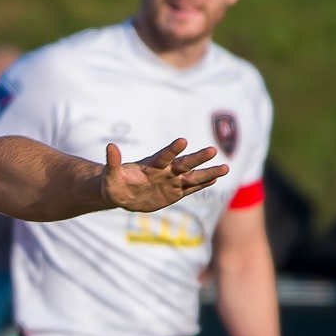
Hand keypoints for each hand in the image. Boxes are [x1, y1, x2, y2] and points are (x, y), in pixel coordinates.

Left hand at [103, 138, 226, 212]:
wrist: (121, 194)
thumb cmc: (114, 184)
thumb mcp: (110, 176)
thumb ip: (113, 162)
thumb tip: (110, 146)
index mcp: (151, 165)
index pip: (164, 156)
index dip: (173, 149)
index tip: (183, 141)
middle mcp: (165, 171)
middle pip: (183, 164)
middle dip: (197, 158)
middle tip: (213, 150)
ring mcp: (171, 182)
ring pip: (192, 177)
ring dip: (207, 173)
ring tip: (225, 167)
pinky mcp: (174, 193)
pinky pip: (190, 189)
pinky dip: (202, 184)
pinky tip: (216, 178)